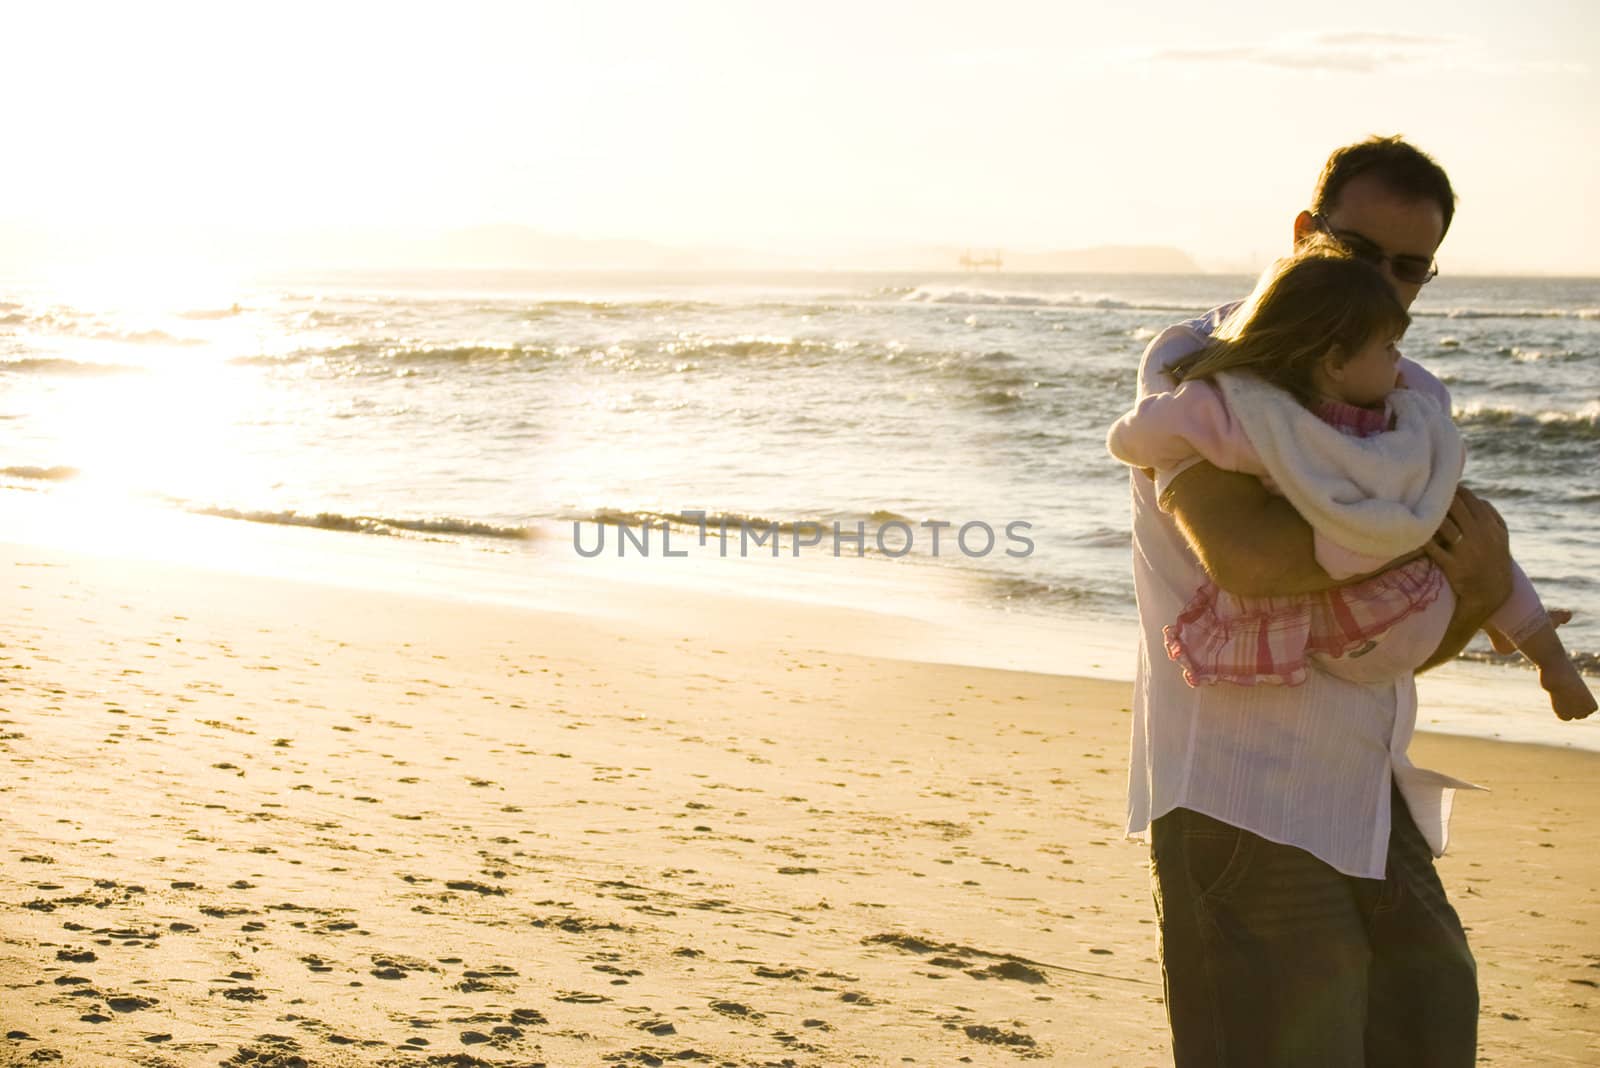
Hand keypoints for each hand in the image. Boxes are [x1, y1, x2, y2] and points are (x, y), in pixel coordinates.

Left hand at [1424, 485, 1512, 625]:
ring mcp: (1465, 550)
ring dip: (1429, 514)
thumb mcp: (1501, 535)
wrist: (1493, 591)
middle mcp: (1478, 534)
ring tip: (1414, 506)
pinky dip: (1422, 537)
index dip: (1452, 489)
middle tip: (1421, 491)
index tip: (1437, 485)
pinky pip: (1433, 547)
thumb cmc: (1495, 559)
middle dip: (1437, 497)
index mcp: (1489, 524)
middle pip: (1454, 506)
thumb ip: (1491, 514)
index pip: (1469, 498)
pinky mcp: (1452, 565)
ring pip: (1443, 524)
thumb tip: (1476, 497)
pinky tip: (1411, 528)